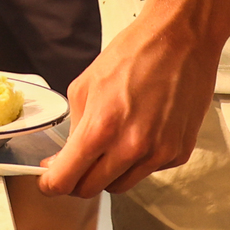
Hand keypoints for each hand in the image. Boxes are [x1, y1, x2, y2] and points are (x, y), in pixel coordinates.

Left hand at [38, 11, 217, 198]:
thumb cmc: (134, 54)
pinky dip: (137, 161)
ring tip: (109, 143)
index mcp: (102, 128)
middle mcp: (132, 147)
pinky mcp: (178, 153)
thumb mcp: (85, 85)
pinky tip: (139, 133)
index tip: (49, 182)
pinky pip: (147, 171)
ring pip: (120, 185)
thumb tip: (64, 157)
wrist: (180, 40)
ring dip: (108, 173)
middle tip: (75, 163)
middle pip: (92, 189)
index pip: (67, 179)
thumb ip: (74, 127)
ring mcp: (158, 153)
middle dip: (77, 179)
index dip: (52, 184)